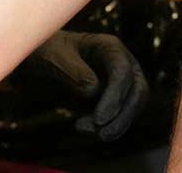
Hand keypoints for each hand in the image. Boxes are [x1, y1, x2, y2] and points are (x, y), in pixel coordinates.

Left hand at [16, 31, 149, 141]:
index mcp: (109, 47)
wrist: (44, 58)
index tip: (100, 119)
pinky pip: (120, 116)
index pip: (123, 72)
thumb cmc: (48, 51)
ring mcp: (121, 82)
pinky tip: (82, 127)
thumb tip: (94, 91)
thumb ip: (73, 70)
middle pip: (138, 91)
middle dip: (123, 116)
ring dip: (116, 125)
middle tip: (102, 134)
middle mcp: (122, 63)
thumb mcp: (54, 56)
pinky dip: (107, 127)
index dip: (115, 97)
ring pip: (132, 107)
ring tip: (84, 129)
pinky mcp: (115, 99)